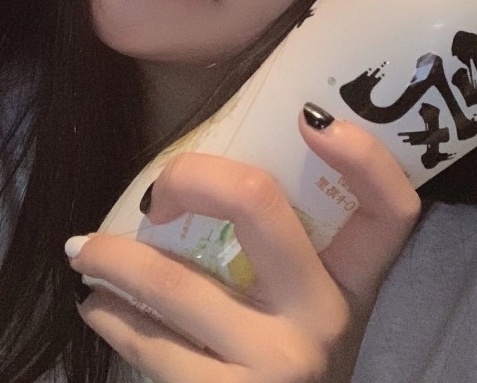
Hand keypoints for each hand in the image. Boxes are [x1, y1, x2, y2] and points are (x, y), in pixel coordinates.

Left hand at [66, 109, 419, 381]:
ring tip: (85, 252)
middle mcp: (325, 319)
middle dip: (189, 176)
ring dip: (113, 258)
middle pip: (258, 205)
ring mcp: (279, 363)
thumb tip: (197, 179)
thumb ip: (276, 251)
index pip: (391, 211)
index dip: (365, 158)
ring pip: (175, 281)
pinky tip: (98, 306)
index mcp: (351, 283)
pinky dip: (111, 316)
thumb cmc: (283, 360)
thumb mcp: (301, 307)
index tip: (310, 117)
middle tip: (153, 193)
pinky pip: (151, 345)